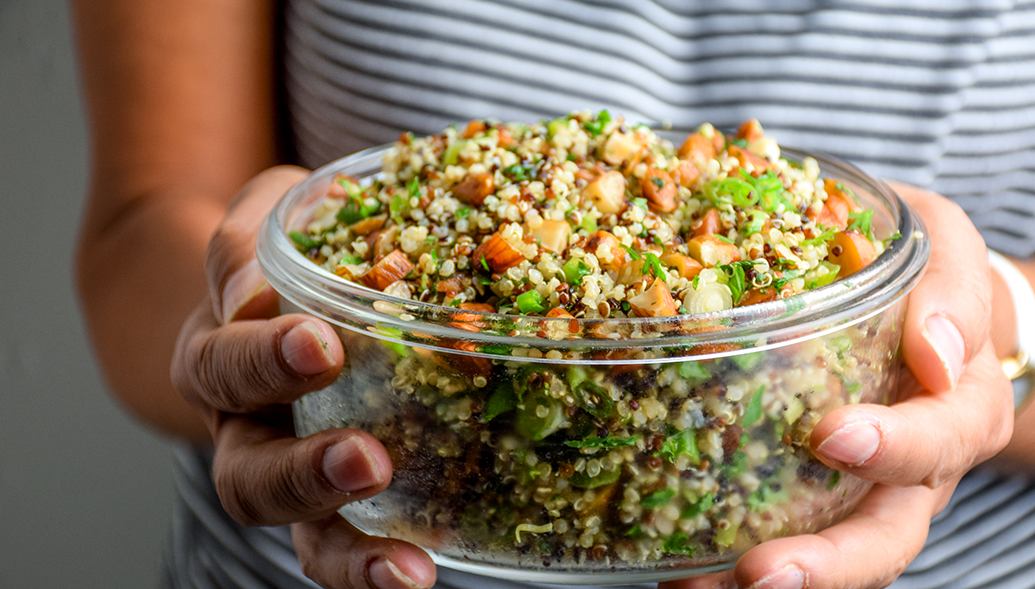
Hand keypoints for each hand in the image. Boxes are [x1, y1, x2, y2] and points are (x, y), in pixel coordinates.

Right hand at [170, 167, 435, 588]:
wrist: (266, 306)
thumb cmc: (274, 259)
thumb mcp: (257, 222)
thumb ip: (246, 244)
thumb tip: (253, 293)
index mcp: (217, 357)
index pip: (223, 363)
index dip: (265, 359)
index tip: (320, 344)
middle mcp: (245, 430)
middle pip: (248, 475)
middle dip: (306, 473)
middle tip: (368, 461)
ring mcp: (289, 474)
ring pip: (296, 533)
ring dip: (347, 552)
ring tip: (406, 570)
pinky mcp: (336, 503)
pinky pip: (346, 545)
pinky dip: (378, 566)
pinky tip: (427, 566)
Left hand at [663, 182, 1014, 588]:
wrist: (908, 303)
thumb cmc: (921, 274)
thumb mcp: (945, 251)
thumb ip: (952, 291)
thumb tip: (937, 353)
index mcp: (957, 409)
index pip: (942, 440)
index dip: (896, 448)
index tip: (832, 436)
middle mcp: (913, 469)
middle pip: (885, 536)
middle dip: (826, 561)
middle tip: (762, 571)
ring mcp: (861, 489)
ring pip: (828, 552)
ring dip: (772, 577)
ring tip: (698, 588)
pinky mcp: (811, 491)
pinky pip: (778, 533)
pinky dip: (730, 558)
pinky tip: (677, 567)